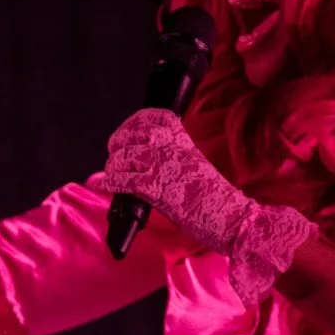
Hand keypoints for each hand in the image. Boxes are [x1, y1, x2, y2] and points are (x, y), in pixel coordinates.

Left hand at [88, 109, 314, 306]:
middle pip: (130, 134)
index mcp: (184, 140)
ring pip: (123, 157)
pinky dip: (108, 182)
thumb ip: (177, 159)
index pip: (154, 117)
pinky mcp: (156, 188)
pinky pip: (122, 180)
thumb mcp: (197, 167)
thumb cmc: (218, 200)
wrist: (233, 217)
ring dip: (112, 166)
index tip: (126, 132)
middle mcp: (171, 148)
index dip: (134, 121)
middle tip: (114, 155)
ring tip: (111, 174)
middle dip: (117, 144)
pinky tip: (102, 185)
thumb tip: (152, 164)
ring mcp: (162, 166)